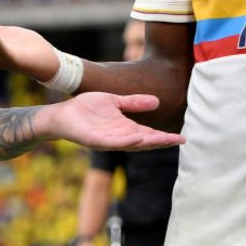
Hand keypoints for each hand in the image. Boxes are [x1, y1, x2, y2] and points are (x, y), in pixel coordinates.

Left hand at [37, 92, 183, 150]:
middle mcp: (120, 137)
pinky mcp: (96, 141)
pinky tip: (137, 138)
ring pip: (132, 144)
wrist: (63, 113)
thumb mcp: (114, 101)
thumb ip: (133, 103)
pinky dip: (126, 141)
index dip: (165, 136)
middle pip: (145, 141)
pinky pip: (113, 142)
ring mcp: (109, 140)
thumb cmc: (86, 108)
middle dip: (162, 141)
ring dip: (148, 142)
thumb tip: (156, 101)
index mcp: (125, 128)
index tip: (182, 137)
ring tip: (165, 140)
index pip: (149, 134)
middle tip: (181, 141)